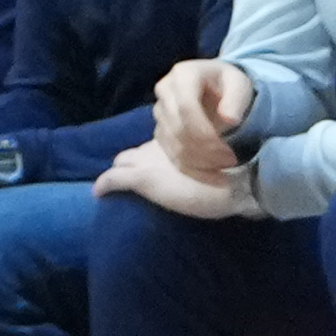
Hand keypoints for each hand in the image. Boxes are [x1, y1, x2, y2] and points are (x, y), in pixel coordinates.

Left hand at [95, 137, 251, 219]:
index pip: (154, 145)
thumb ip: (203, 162)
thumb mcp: (216, 163)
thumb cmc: (234, 174)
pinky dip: (104, 184)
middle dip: (131, 162)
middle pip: (135, 152)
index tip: (153, 166)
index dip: (150, 155)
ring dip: (120, 172)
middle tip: (134, 177)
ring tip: (116, 186)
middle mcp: (160, 148)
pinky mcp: (143, 178)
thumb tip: (210, 173)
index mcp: (177, 142)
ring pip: (122, 161)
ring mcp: (149, 162)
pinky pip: (114, 178)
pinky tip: (98, 192)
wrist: (237, 181)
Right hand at [153, 55, 253, 180]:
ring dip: (201, 163)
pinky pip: (172, 155)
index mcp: (183, 75)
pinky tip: (214, 175)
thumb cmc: (228, 84)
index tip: (228, 150)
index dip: (205, 133)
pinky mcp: (160, 130)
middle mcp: (164, 91)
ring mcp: (159, 112)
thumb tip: (229, 119)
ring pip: (173, 145)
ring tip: (226, 165)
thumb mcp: (239, 85)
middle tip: (232, 160)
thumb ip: (236, 100)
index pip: (186, 108)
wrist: (214, 85)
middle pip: (178, 129)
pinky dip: (193, 170)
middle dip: (206, 151)